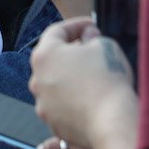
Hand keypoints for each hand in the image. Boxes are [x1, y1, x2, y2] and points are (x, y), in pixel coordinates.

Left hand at [29, 18, 134, 148]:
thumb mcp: (104, 45)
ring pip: (56, 84)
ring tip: (94, 77)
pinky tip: (92, 99)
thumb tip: (87, 38)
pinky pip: (62, 105)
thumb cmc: (108, 79)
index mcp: (44, 55)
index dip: (77, 25)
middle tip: (92, 49)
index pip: (57, 31)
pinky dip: (73, 99)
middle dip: (72, 52)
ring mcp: (43, 104)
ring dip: (71, 77)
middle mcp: (37, 79)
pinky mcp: (53, 123)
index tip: (92, 26)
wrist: (112, 123)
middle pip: (53, 59)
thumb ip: (91, 37)